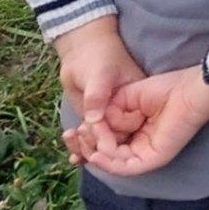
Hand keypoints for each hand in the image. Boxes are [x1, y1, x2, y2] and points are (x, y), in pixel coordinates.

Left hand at [52, 16, 142, 143]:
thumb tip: (93, 119)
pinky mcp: (94, 119)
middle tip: (85, 149)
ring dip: (89, 151)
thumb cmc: (98, 56)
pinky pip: (90, 138)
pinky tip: (73, 159)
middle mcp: (125, 112)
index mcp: (135, 101)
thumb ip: (97, 95)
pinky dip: (82, 149)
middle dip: (101, 149)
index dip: (116, 139)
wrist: (81, 50)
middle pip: (118, 140)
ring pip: (103, 142)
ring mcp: (108, 117)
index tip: (100, 143)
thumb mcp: (100, 73)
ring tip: (75, 154)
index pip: (130, 127)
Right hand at [81, 65, 208, 179]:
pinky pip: (126, 167)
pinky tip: (98, 152)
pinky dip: (109, 162)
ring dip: (93, 152)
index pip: (103, 143)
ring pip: (111, 163)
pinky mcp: (153, 159)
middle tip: (70, 136)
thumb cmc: (163, 88)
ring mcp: (145, 155)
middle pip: (103, 156)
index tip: (71, 130)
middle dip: (84, 147)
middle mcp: (137, 146)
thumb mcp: (125, 98)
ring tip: (83, 138)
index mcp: (132, 132)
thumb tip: (90, 126)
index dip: (85, 140)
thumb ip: (107, 113)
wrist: (189, 88)